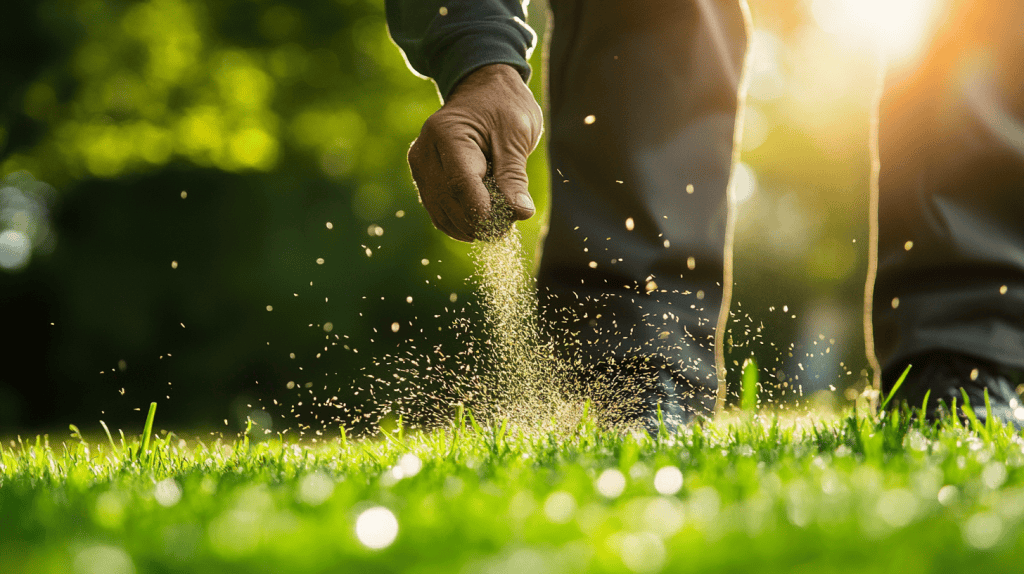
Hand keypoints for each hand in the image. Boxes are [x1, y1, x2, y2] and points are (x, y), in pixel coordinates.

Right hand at [408, 64, 542, 240]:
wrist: (482, 89)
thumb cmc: (503, 107)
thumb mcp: (516, 136)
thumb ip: (514, 176)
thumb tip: (520, 213)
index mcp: (447, 135)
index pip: (460, 184)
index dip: (482, 211)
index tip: (505, 226)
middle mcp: (425, 152)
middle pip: (449, 202)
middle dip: (479, 222)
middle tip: (508, 225)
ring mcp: (420, 166)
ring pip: (441, 213)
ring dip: (470, 226)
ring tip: (498, 223)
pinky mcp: (423, 178)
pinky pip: (438, 211)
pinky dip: (460, 222)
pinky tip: (481, 221)